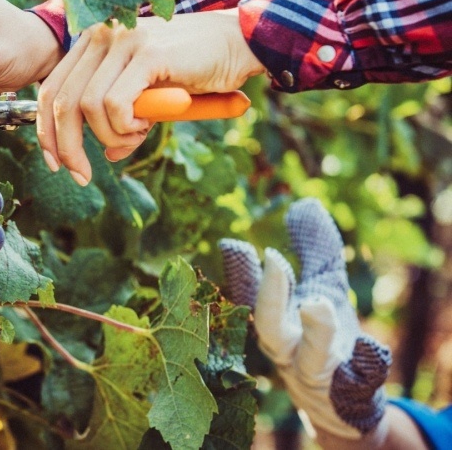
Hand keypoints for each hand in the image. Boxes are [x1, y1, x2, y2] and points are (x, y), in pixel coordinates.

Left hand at [36, 9, 264, 184]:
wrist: (240, 45)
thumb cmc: (196, 71)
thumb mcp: (150, 100)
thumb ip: (123, 119)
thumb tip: (108, 155)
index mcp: (93, 42)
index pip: (51, 89)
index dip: (46, 131)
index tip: (56, 163)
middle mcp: (101, 35)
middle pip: (60, 100)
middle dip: (67, 147)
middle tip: (82, 175)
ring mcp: (122, 40)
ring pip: (88, 105)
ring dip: (110, 135)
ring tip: (139, 133)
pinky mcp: (147, 53)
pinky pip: (115, 104)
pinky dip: (126, 126)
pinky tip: (147, 123)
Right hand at [218, 199, 391, 443]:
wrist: (345, 402)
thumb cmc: (326, 338)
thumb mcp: (323, 289)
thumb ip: (314, 250)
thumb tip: (303, 203)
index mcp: (277, 323)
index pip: (251, 296)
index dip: (242, 272)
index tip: (234, 244)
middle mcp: (289, 351)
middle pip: (271, 329)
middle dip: (269, 296)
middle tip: (273, 260)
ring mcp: (319, 375)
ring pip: (310, 359)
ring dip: (314, 332)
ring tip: (318, 304)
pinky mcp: (353, 392)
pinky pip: (359, 382)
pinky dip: (365, 365)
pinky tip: (373, 347)